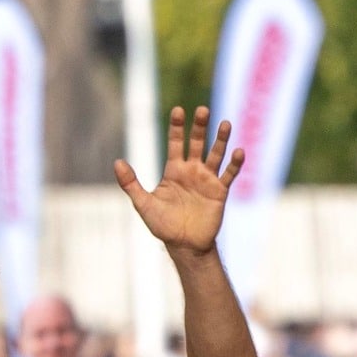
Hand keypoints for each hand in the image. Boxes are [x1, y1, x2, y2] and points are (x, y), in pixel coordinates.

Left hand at [114, 106, 244, 255]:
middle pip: (197, 143)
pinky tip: (239, 152)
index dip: (177, 127)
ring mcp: (207, 180)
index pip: (175, 142)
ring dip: (221, 140)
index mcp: (174, 170)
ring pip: (216, 154)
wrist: (185, 246)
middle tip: (202, 110)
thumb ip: (131, 184)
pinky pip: (228, 175)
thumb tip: (117, 162)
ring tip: (225, 124)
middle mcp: (192, 171)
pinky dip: (234, 164)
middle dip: (200, 127)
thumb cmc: (163, 226)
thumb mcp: (144, 204)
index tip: (178, 110)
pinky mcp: (219, 192)